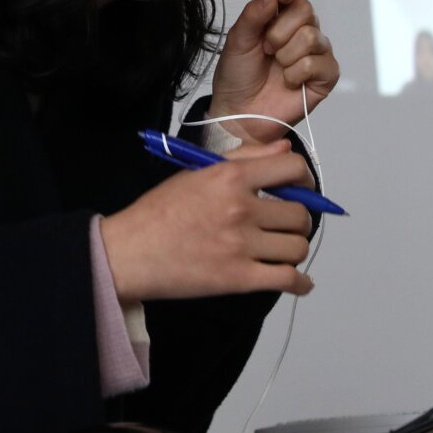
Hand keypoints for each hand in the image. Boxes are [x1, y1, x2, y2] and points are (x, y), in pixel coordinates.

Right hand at [100, 141, 315, 301]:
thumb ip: (244, 158)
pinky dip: (300, 283)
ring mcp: (242, 246)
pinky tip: (298, 282)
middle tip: (285, 225)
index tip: (301, 188)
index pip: (292, 168)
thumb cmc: (158, 213)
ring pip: (298, 247)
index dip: (304, 179)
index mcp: (231, 177)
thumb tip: (282, 149)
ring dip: (295, 249)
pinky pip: (288, 280)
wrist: (129, 253)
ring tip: (281, 251)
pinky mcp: (239, 279)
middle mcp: (241, 208)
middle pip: (300, 214)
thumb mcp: (197, 173)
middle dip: (298, 220)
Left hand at [210, 0, 338, 142]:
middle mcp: (302, 32)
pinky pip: (317, 62)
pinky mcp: (326, 76)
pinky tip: (289, 82)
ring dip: (286, 55)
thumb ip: (255, 13)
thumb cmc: (238, 77)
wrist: (239, 113)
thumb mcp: (238, 40)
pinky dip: (297, 73)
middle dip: (279, 31)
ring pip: (312, 36)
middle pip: (306, 10)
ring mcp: (317, 53)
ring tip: (276, 68)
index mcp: (280, 20)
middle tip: (266, 50)